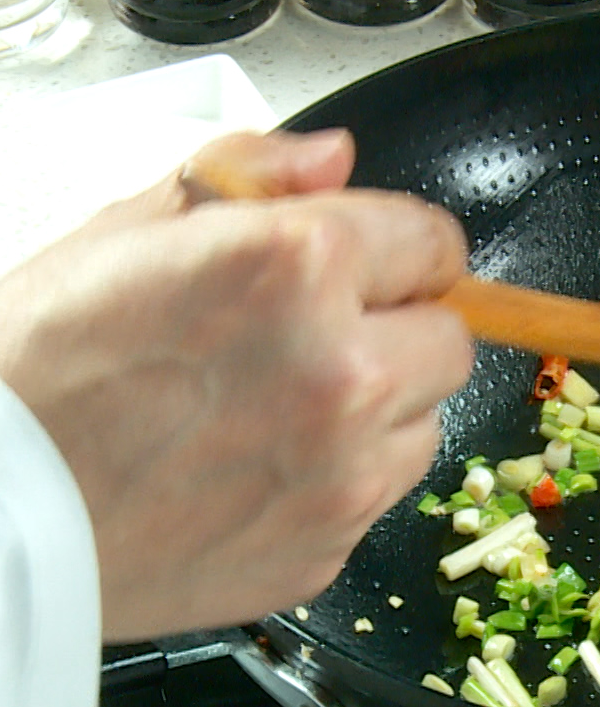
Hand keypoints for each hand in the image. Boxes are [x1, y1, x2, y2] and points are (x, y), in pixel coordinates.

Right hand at [0, 130, 473, 640]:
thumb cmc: (36, 367)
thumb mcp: (126, 230)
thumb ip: (249, 176)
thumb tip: (335, 158)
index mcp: (298, 267)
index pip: (434, 244)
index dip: (400, 254)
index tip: (374, 268)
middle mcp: (343, 371)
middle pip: (450, 340)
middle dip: (398, 330)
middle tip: (318, 341)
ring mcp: (344, 472)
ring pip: (426, 422)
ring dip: (381, 409)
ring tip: (280, 409)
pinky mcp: (330, 548)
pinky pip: (380, 496)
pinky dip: (343, 480)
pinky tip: (260, 470)